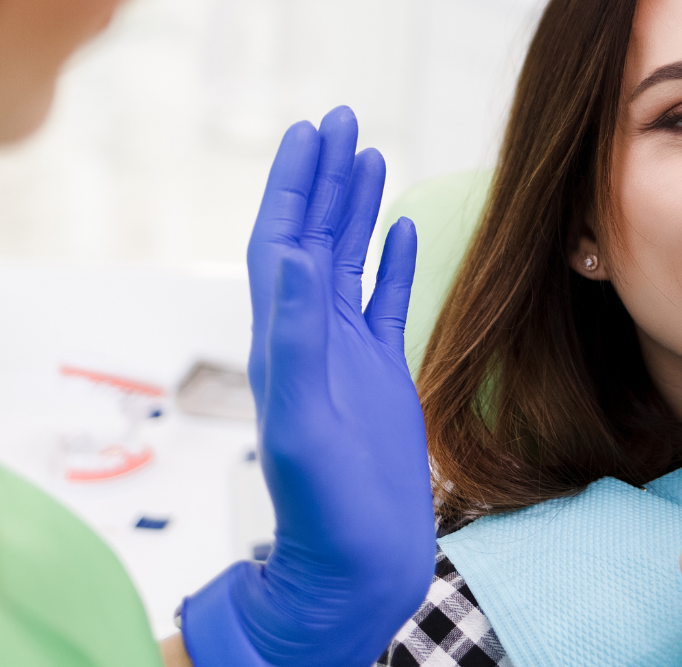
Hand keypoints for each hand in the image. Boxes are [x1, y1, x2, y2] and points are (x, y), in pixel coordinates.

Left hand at [181, 108, 435, 666]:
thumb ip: (299, 337)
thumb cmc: (323, 507)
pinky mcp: (381, 375)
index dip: (291, 185)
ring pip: (348, 260)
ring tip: (369, 151)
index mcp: (281, 340)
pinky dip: (392, 260)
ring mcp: (345, 354)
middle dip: (323, 176)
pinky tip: (402, 227)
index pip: (280, 241)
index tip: (309, 131)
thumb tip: (295, 255)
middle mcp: (308, 337)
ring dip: (354, 207)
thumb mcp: (305, 420)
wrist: (353, 564)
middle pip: (312, 236)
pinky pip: (385, 302)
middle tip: (341, 117)